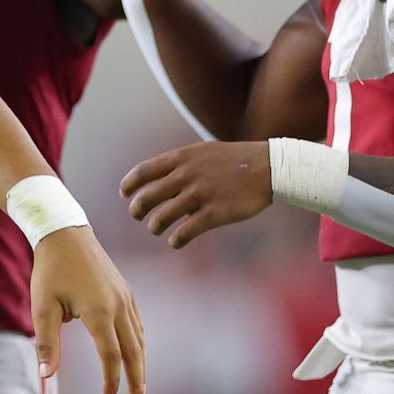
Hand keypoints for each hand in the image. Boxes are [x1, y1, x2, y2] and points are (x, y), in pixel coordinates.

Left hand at [30, 226, 145, 393]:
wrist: (65, 233)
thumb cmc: (50, 270)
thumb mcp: (42, 306)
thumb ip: (46, 342)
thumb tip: (46, 375)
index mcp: (99, 312)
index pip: (111, 357)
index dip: (112, 382)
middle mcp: (118, 306)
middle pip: (134, 352)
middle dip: (137, 381)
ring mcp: (126, 297)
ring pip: (140, 339)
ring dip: (141, 364)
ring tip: (140, 387)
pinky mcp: (126, 291)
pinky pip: (138, 324)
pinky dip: (140, 343)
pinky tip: (136, 355)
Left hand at [121, 141, 272, 248]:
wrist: (268, 167)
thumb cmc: (234, 159)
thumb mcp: (202, 152)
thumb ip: (180, 163)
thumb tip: (157, 178)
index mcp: (181, 158)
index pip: (142, 172)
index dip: (129, 185)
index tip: (124, 194)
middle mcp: (185, 176)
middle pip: (146, 197)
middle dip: (136, 209)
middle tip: (137, 215)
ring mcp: (199, 195)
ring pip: (162, 217)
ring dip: (154, 226)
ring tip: (156, 229)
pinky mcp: (215, 214)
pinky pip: (185, 232)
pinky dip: (176, 240)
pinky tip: (176, 242)